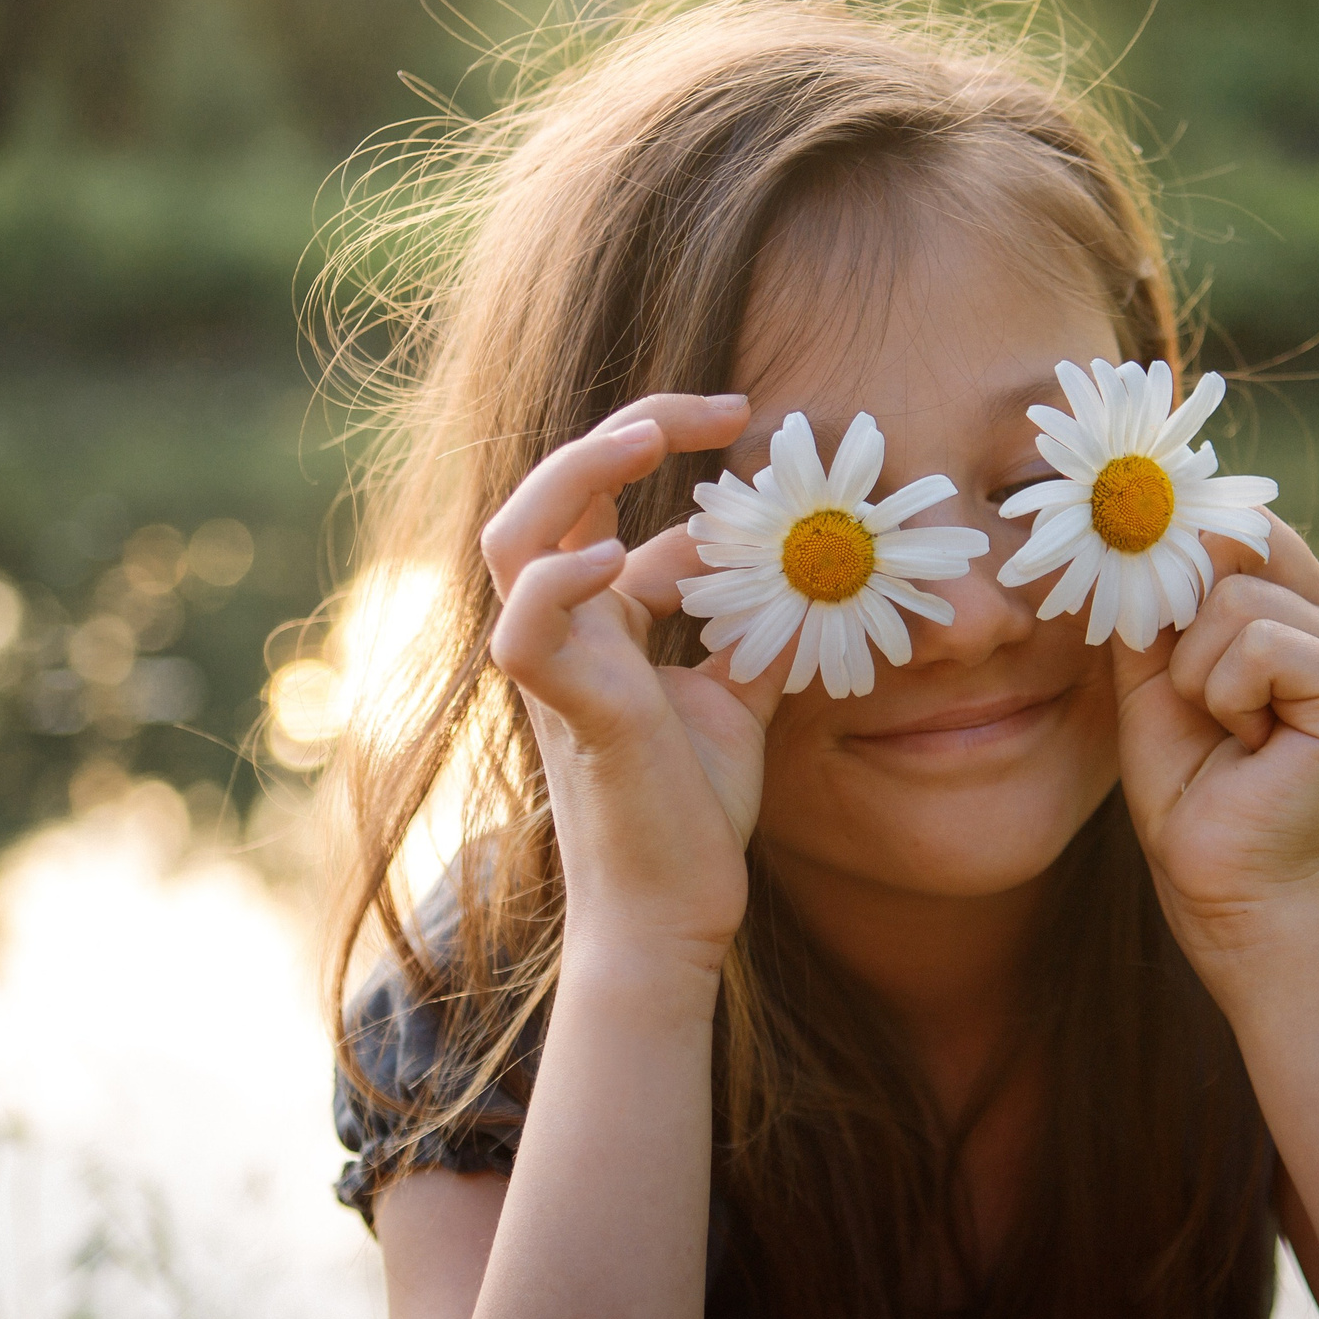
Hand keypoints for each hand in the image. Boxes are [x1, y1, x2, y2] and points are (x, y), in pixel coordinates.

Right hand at [479, 392, 788, 964]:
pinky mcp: (569, 712)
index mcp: (599, 622)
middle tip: (724, 406)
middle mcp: (566, 632)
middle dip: (629, 430)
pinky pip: (527, 631)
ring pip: (518, 539)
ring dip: (577, 473)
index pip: (608, 501)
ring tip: (652, 438)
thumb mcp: (736, 699)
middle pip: (551, 494)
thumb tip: (800, 569)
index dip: (674, 451)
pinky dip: (562, 584)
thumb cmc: (691, 812)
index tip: (749, 420)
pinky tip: (622, 559)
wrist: (675, 912)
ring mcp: (559, 668)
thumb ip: (752, 631)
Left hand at [1110, 516, 1318, 965]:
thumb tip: (1141, 516)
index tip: (1153, 614)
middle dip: (1183, 633)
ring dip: (1200, 676)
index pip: (1242, 522)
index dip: (1180, 553)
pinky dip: (1228, 696)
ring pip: (1237, 600)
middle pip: (1234, 548)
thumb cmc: (1188, 777)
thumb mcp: (1153, 663)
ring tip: (1233, 730)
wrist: (1216, 878)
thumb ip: (1154, 589)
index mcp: (1309, 603)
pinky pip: (1262, 644)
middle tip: (1207, 705)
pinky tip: (1254, 743)